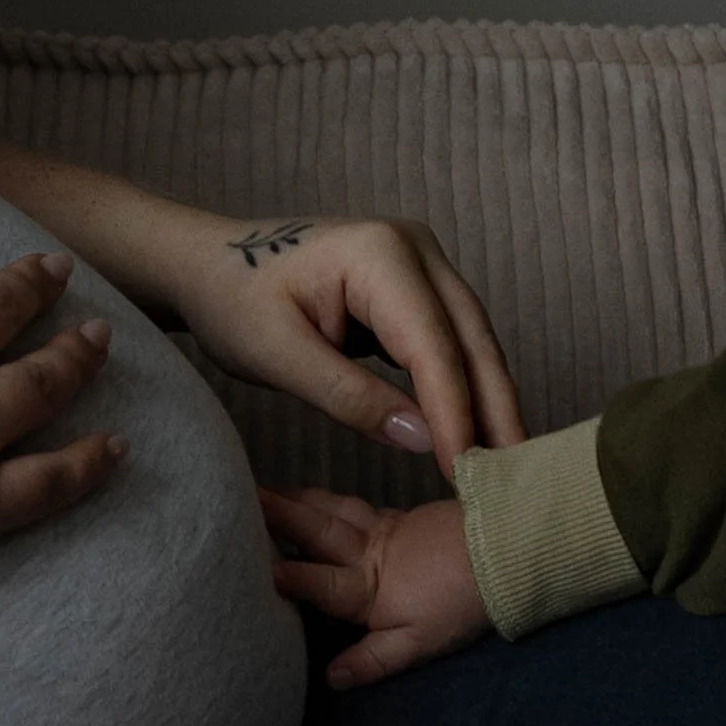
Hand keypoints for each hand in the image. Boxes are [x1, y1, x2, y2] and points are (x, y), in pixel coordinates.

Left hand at [177, 218, 525, 480]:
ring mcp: (422, 263)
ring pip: (472, 340)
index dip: (453, 412)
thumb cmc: (231, 301)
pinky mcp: (417, 286)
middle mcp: (415, 248)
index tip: (465, 471)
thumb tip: (423, 440)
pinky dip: (464, 385)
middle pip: (471, 338)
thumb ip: (349, 396)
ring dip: (488, 400)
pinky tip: (474, 432)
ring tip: (505, 463)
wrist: (208, 264)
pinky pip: (453, 340)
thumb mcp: (278, 356)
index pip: (432, 345)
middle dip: (494, 408)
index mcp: (380, 254)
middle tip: (517, 477)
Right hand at [258, 487, 489, 689]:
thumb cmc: (465, 602)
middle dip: (274, 515)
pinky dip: (323, 497)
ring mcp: (384, 530)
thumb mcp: (420, 644)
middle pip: (314, 531)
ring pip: (329, 511)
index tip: (249, 564)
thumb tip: (330, 677)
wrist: (512, 549)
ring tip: (259, 490)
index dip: (285, 574)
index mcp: (368, 589)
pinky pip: (351, 504)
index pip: (316, 582)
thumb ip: (372, 659)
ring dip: (293, 500)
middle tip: (235, 497)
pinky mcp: (402, 517)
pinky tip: (312, 494)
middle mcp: (368, 553)